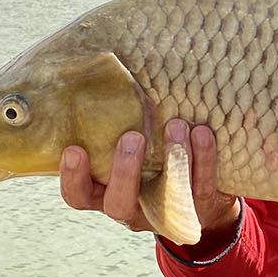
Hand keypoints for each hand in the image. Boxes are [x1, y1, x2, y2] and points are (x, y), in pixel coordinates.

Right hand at [60, 120, 240, 240]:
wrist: (201, 197)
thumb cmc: (150, 159)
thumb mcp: (129, 146)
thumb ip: (114, 126)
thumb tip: (110, 65)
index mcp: (106, 193)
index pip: (79, 195)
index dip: (73, 177)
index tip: (74, 149)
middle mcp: (133, 207)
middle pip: (118, 204)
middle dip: (124, 172)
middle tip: (132, 137)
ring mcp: (166, 211)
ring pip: (165, 197)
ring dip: (171, 159)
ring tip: (175, 125)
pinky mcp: (199, 206)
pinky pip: (202, 186)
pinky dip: (204, 158)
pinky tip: (202, 132)